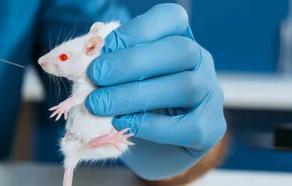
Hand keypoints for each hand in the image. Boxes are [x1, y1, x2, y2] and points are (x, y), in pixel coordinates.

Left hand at [85, 3, 225, 179]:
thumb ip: (106, 64)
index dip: (137, 29)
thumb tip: (81, 56)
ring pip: (183, 86)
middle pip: (178, 51)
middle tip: (95, 76)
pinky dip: (150, 124)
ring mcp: (210, 93)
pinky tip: (123, 123)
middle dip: (132, 63)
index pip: (171, 19)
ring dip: (134, 95)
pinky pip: (186, 125)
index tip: (103, 47)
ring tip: (99, 104)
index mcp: (178, 38)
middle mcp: (200, 61)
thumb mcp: (116, 78)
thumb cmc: (132, 103)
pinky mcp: (210, 128)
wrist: (154, 146)